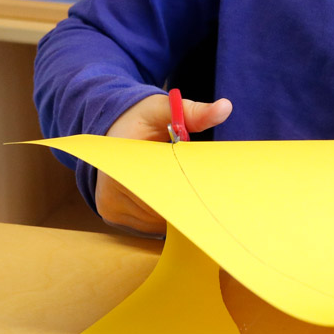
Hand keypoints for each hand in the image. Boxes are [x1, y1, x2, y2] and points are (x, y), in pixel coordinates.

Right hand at [94, 93, 231, 234]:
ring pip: (155, 223)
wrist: (111, 129)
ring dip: (176, 213)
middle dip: (186, 205)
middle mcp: (108, 194)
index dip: (188, 194)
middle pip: (159, 212)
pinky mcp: (115, 217)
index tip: (210, 191)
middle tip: (211, 197)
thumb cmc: (139, 119)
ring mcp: (110, 209)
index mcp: (118, 168)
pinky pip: (148, 226)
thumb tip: (225, 107)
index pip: (161, 193)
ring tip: (193, 197)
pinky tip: (179, 204)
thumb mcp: (163, 110)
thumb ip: (192, 112)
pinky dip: (166, 218)